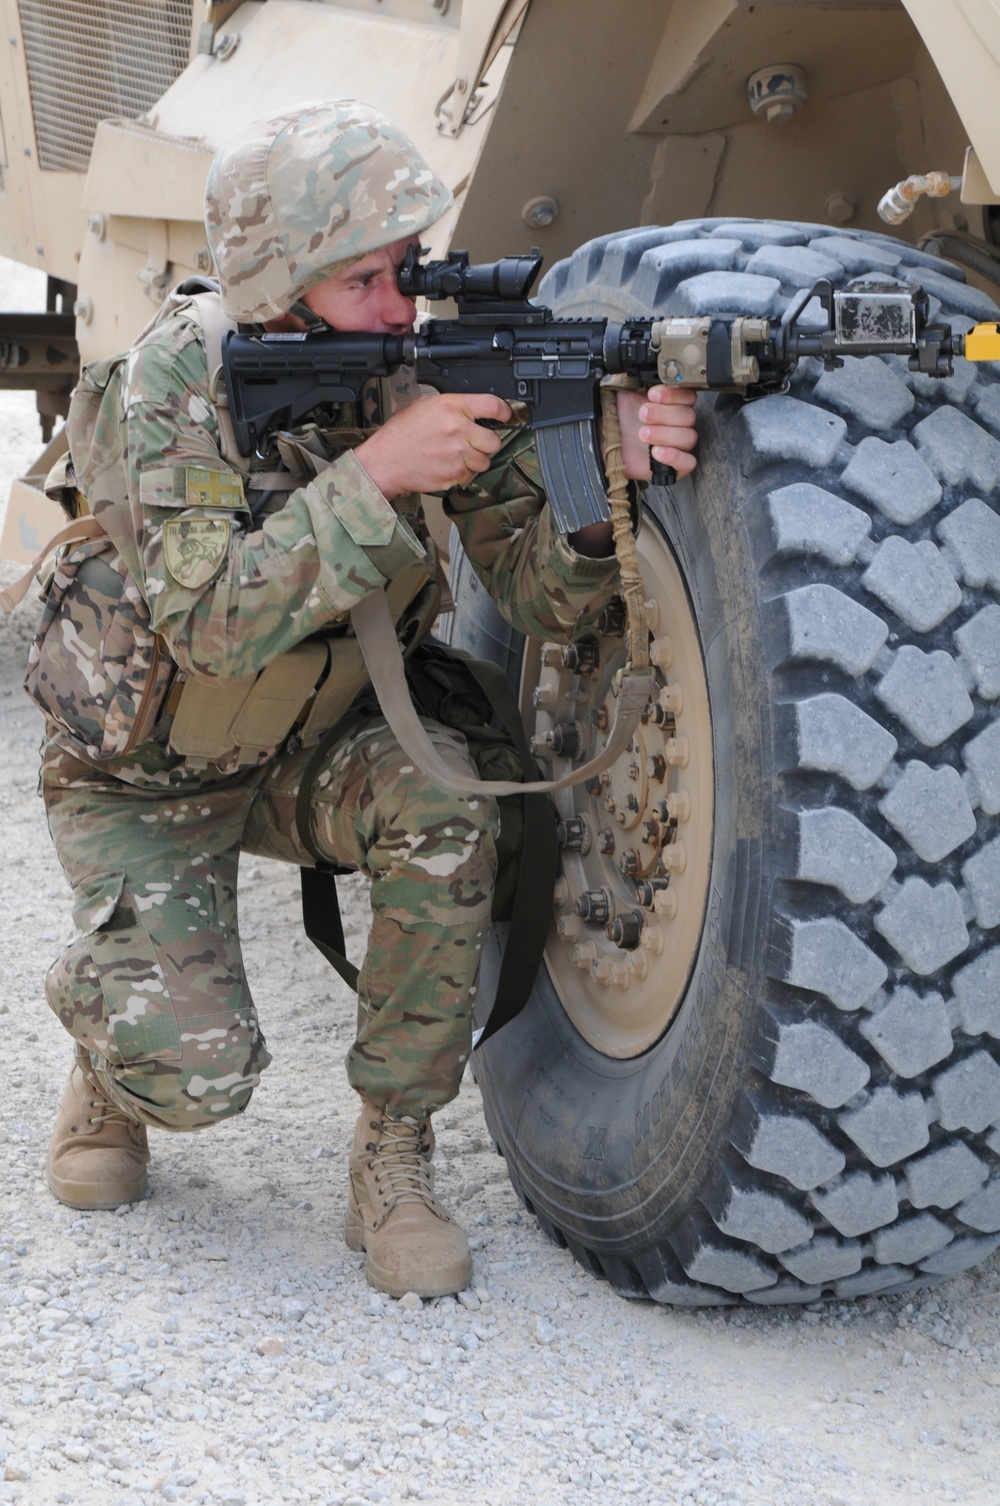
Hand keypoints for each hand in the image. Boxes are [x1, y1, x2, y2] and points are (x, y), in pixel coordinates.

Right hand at [354, 392, 512, 497]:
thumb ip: (452, 406)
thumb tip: (475, 410)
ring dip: (475, 460)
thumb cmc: (401, 435)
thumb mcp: (424, 407)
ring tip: (456, 456)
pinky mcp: (454, 474)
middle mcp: (457, 429)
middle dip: (487, 443)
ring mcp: (457, 454)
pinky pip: (471, 475)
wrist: (384, 462)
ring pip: (485, 461)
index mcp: (450, 407)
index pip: (492, 405)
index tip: (506, 415)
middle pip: (494, 440)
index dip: (505, 411)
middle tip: (474, 443)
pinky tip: (447, 465)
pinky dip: (463, 473)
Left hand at [616, 385, 697, 481]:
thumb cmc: (620, 421)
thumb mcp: (625, 394)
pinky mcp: (676, 465)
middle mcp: (679, 423)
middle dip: (664, 414)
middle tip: (643, 415)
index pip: (688, 396)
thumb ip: (636, 379)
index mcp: (673, 404)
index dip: (673, 394)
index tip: (652, 395)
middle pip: (688, 416)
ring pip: (688, 437)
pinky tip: (657, 451)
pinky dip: (674, 456)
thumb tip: (638, 365)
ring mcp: (679, 444)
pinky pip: (688, 461)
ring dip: (665, 434)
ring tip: (644, 434)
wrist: (608, 445)